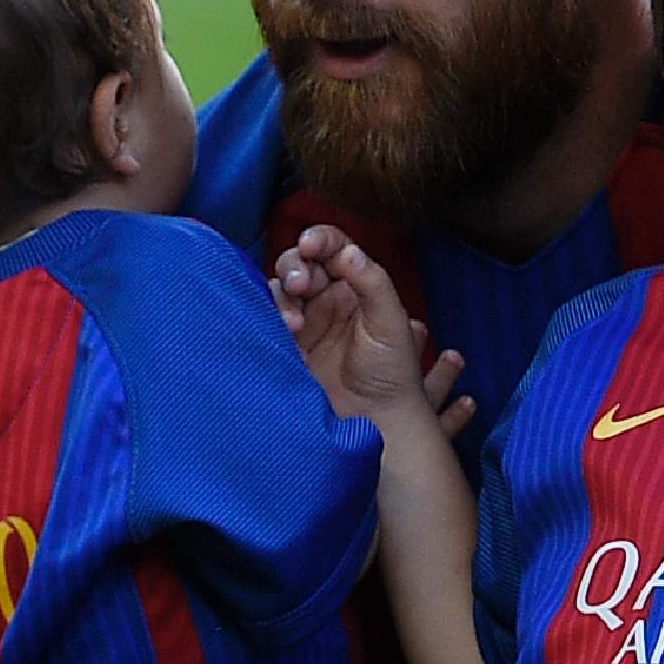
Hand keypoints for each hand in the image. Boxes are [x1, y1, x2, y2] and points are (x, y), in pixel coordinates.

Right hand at [272, 228, 457, 434]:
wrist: (376, 424)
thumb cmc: (392, 375)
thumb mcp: (390, 322)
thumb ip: (371, 282)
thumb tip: (346, 250)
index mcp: (358, 287)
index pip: (334, 248)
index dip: (320, 239)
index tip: (310, 244)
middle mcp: (330, 300)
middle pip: (302, 263)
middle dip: (295, 266)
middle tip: (302, 283)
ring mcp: (307, 322)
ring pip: (282, 289)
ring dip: (283, 292)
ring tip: (296, 313)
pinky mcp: (289, 345)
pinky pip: (271, 318)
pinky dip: (275, 316)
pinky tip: (290, 329)